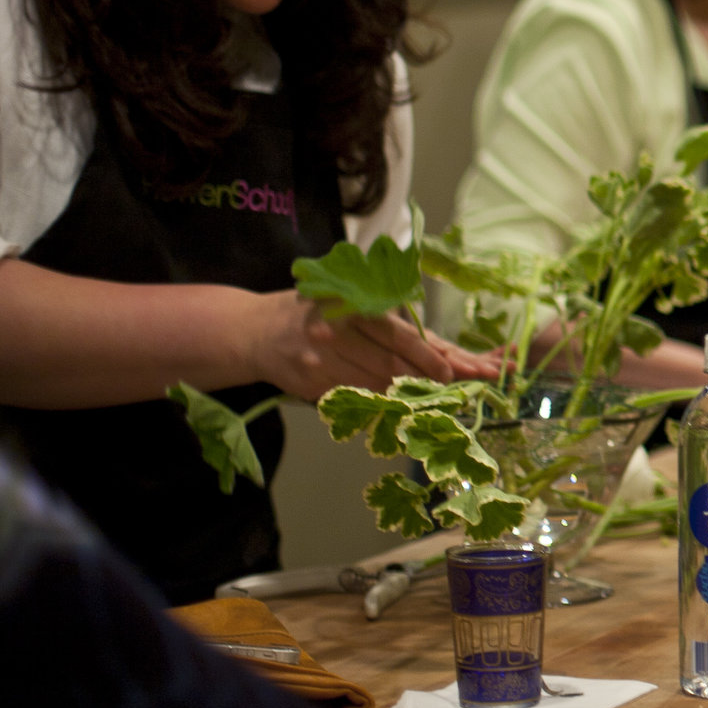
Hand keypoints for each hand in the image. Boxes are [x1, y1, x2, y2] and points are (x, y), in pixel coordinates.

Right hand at [242, 292, 483, 401]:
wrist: (254, 331)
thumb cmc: (314, 312)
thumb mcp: (349, 302)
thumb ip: (390, 324)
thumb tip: (442, 351)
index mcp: (352, 306)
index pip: (400, 336)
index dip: (429, 356)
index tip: (453, 372)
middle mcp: (336, 333)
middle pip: (391, 365)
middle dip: (426, 379)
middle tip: (451, 389)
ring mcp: (321, 362)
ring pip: (374, 386)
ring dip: (404, 394)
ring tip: (427, 396)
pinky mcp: (311, 385)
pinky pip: (353, 397)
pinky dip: (377, 402)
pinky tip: (393, 405)